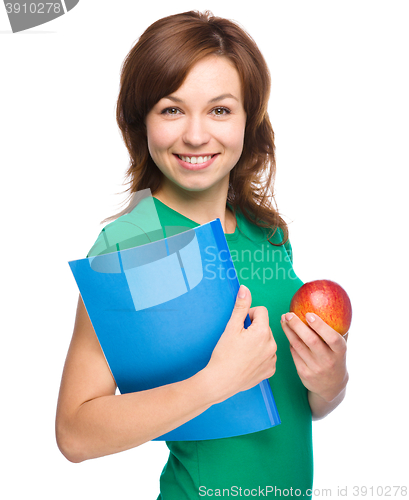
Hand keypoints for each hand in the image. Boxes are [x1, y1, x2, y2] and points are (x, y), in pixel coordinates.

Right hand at [205, 285, 276, 403]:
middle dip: (253, 328)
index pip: (261, 311)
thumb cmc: (224, 354)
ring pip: (266, 341)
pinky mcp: (270, 370)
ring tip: (242, 351)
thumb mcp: (231, 327)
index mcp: (262, 332)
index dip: (248, 314)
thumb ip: (241, 307)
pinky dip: (259, 355)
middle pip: (264, 326)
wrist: (221, 381)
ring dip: (257, 341)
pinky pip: (268, 355)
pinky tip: (247, 361)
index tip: (239, 324)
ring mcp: (272, 359)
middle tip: (238, 339)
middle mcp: (272, 345)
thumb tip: (245, 289)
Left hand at [281, 312, 347, 401]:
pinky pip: (294, 354)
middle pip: (311, 341)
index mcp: (340, 351)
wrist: (332, 386)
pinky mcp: (304, 374)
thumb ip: (338, 330)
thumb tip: (332, 306)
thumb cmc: (335, 358)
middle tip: (288, 314)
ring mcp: (316, 369)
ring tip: (283, 320)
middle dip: (297, 325)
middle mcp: (328, 361)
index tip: (308, 314)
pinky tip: (288, 333)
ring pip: (298, 346)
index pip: (332, 338)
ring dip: (289, 331)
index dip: (320, 326)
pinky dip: (290, 342)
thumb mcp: (340, 347)